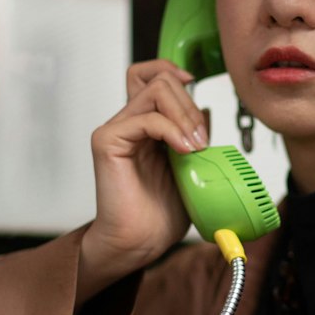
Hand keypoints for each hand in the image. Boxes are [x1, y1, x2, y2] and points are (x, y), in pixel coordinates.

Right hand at [76, 60, 208, 303]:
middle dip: (191, 104)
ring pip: (155, 90)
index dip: (175, 73)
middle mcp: (128, 122)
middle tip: (202, 139)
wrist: (140, 242)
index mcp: (145, 124)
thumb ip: (193, 136)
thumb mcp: (190, 165)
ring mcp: (116, 129)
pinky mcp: (108, 141)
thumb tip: (207, 110)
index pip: (153, 75)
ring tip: (195, 146)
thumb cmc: (160, 213)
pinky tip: (185, 151)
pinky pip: (146, 118)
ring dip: (185, 115)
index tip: (196, 88)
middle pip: (161, 79)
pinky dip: (173, 130)